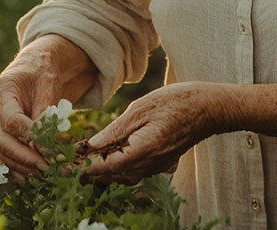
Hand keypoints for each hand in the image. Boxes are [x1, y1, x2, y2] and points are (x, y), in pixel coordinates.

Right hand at [0, 36, 94, 179]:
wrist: (32, 70)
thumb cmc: (41, 74)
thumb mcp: (47, 86)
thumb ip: (45, 114)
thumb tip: (45, 146)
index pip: (11, 121)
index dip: (30, 137)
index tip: (50, 148)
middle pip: (2, 140)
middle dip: (25, 157)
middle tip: (48, 167)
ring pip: (0, 152)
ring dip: (22, 166)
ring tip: (45, 173)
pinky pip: (1, 156)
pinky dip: (15, 168)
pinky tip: (31, 177)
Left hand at [81, 82, 225, 184]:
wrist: (210, 108)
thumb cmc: (177, 101)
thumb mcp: (142, 108)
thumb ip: (116, 130)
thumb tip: (92, 145)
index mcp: (145, 149)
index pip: (107, 167)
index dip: (85, 168)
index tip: (65, 166)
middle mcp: (152, 164)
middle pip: (114, 176)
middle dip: (90, 171)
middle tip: (67, 164)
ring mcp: (159, 166)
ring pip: (125, 176)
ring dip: (105, 170)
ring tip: (83, 159)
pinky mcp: (164, 163)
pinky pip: (138, 171)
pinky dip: (121, 166)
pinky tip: (111, 155)